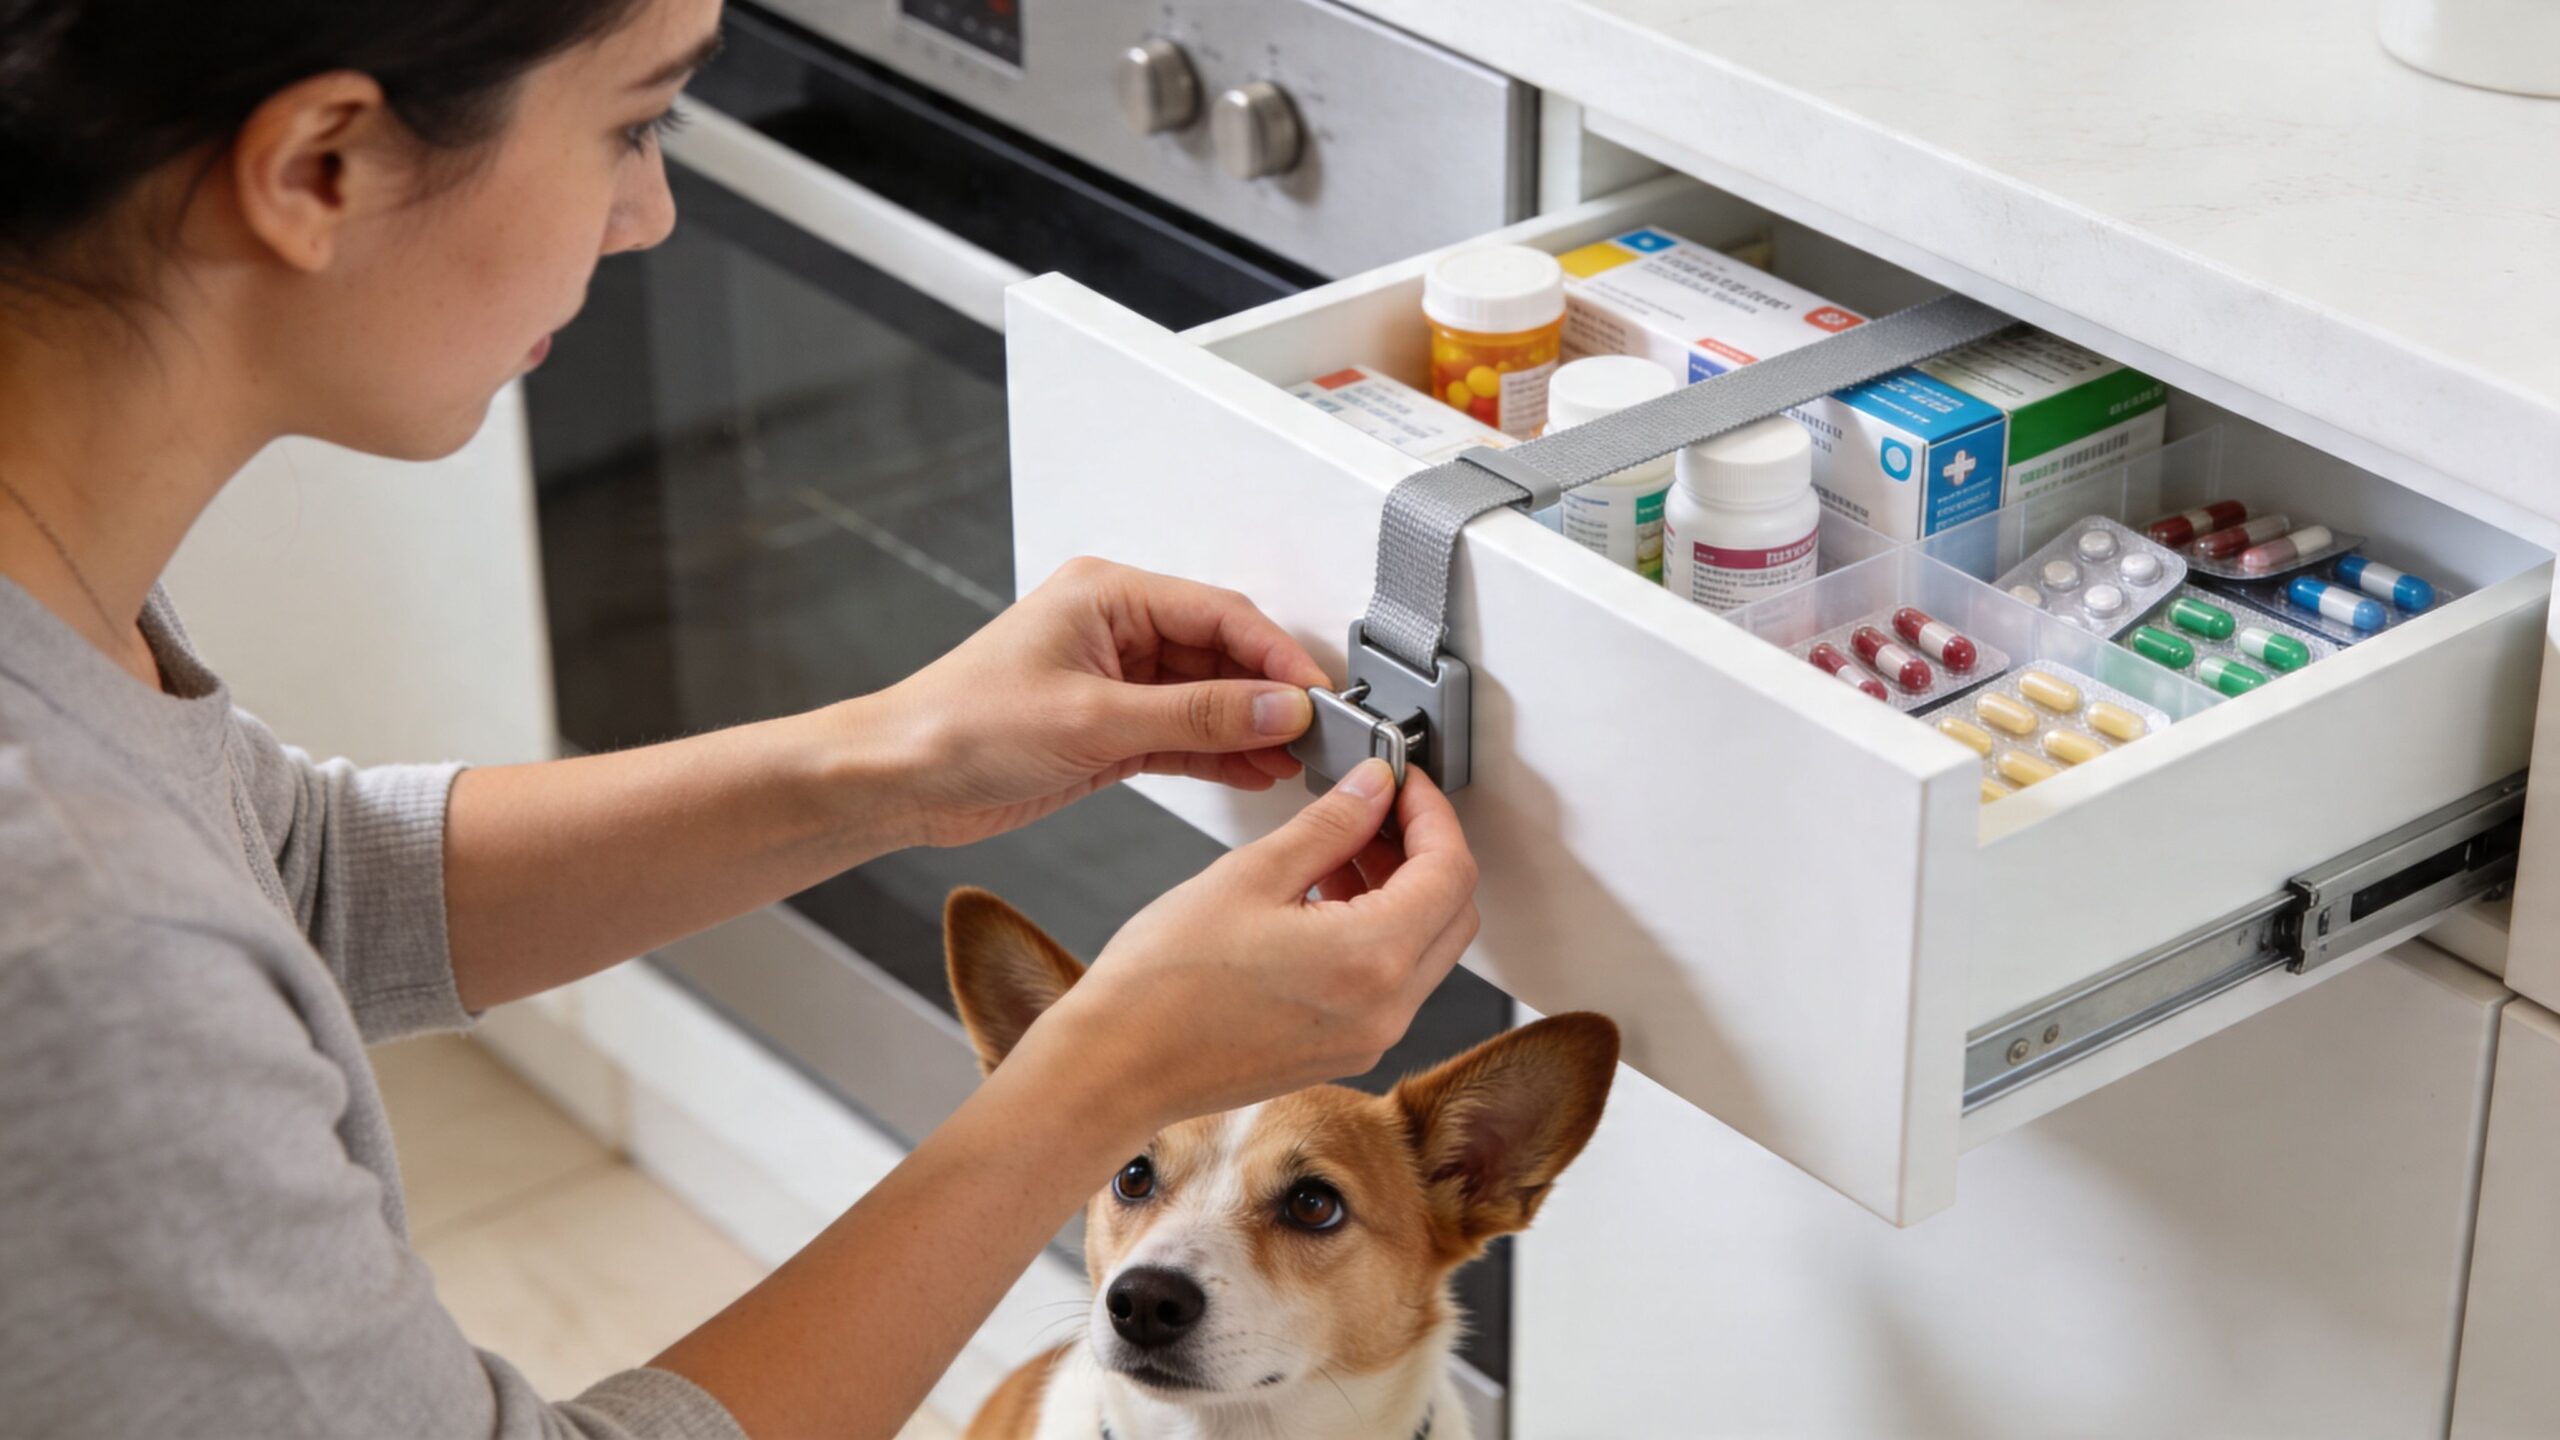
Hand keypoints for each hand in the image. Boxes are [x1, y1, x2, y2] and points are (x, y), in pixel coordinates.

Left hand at [870, 557, 1330, 846]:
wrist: (897, 780)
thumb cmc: (958, 726)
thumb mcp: (1092, 719)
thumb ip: (1194, 714)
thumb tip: (1274, 707)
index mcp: (1107, 595)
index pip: (1219, 612)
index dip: (1275, 655)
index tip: (1317, 695)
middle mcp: (1115, 629)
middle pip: (1221, 652)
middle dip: (1270, 694)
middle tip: (1321, 732)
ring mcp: (1114, 680)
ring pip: (1208, 697)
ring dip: (1251, 728)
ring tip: (1300, 759)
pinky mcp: (1109, 729)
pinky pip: (1184, 733)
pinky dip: (1220, 752)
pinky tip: (1258, 770)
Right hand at [1025, 757, 1481, 1129]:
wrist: (1117, 1066)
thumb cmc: (1162, 985)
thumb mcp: (1250, 875)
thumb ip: (1329, 825)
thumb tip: (1373, 788)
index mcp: (1371, 959)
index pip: (1451, 869)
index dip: (1431, 811)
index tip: (1401, 782)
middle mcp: (1386, 1009)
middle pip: (1453, 911)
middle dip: (1424, 850)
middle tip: (1374, 809)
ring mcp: (1368, 1037)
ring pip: (1426, 947)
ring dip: (1401, 890)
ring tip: (1339, 850)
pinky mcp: (1344, 1049)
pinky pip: (1391, 980)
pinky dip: (1378, 932)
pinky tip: (1323, 900)